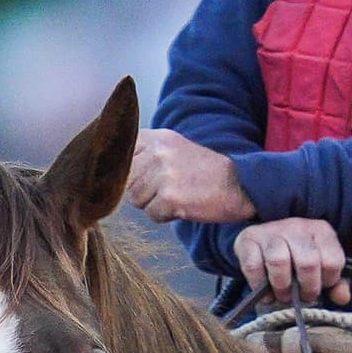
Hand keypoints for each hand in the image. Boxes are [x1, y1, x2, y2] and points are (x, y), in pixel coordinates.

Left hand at [126, 128, 254, 224]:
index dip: (124, 170)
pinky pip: (152, 214)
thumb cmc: (203, 171)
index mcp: (156, 138)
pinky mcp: (170, 198)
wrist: (239, 184)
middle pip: (125, 181)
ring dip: (153, 203)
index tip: (136, 175)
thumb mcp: (173, 148)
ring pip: (136, 200)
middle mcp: (157, 152)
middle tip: (167, 187)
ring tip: (176, 195)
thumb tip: (112, 170)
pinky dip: (166, 215)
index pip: (119, 154)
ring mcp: (163, 175)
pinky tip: (183, 205)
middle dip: (141, 190)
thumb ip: (143, 153)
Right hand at [234, 217, 351, 306]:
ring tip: (283, 296)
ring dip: (282, 287)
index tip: (320, 288)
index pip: (332, 260)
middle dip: (306, 287)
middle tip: (301, 297)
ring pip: (279, 261)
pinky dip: (259, 285)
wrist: (261, 240)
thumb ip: (336, 283)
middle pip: (307, 262)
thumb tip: (342, 297)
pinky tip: (265, 294)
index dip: (327, 281)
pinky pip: (253, 266)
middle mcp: (297, 226)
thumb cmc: (295, 256)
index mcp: (321, 230)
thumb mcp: (320, 265)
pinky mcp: (249, 239)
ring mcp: (271, 230)